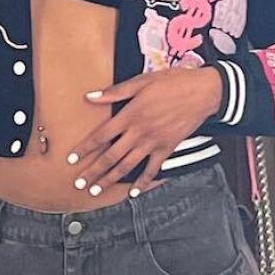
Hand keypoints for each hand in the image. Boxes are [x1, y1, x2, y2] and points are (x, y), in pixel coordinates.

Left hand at [65, 66, 221, 195]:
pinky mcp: (167, 148)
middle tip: (79, 183)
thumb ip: (115, 92)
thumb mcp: (142, 81)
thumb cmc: (172, 82)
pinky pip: (152, 169)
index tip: (72, 159)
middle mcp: (139, 132)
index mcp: (130, 114)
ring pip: (127, 165)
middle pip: (110, 156)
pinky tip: (133, 193)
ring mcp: (153, 142)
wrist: (202, 92)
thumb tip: (90, 96)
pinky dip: (142, 183)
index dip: (85, 148)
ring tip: (96, 190)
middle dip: (93, 171)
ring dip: (110, 179)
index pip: (101, 135)